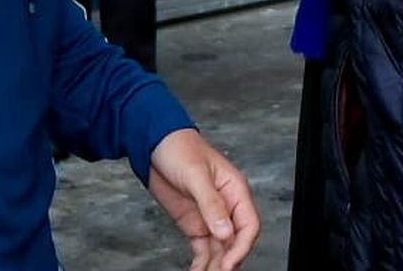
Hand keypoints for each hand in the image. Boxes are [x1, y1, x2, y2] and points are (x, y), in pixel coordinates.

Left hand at [145, 129, 258, 270]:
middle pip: (235, 241)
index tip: (228, 262)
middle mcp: (226, 206)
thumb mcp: (195, 175)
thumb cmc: (180, 148)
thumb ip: (212, 204)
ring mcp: (210, 217)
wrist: (153, 145)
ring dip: (215, 265)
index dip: (241, 246)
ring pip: (220, 249)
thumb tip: (225, 231)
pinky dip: (201, 263)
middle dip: (228, 260)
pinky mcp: (194, 224)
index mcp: (235, 190)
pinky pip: (203, 249)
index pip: (248, 224)